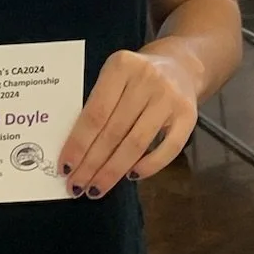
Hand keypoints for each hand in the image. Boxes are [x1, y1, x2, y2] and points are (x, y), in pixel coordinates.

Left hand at [58, 45, 199, 198]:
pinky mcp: (189, 115)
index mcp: (121, 66)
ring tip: (96, 188)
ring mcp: (170, 97)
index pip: (95, 114)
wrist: (180, 65)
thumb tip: (77, 152)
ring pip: (136, 144)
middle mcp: (147, 79)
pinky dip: (149, 166)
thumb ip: (98, 105)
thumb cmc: (136, 78)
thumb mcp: (114, 78)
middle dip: (92, 164)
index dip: (78, 144)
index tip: (64, 168)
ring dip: (113, 171)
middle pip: (113, 132)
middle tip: (77, 186)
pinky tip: (130, 177)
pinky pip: (168, 149)